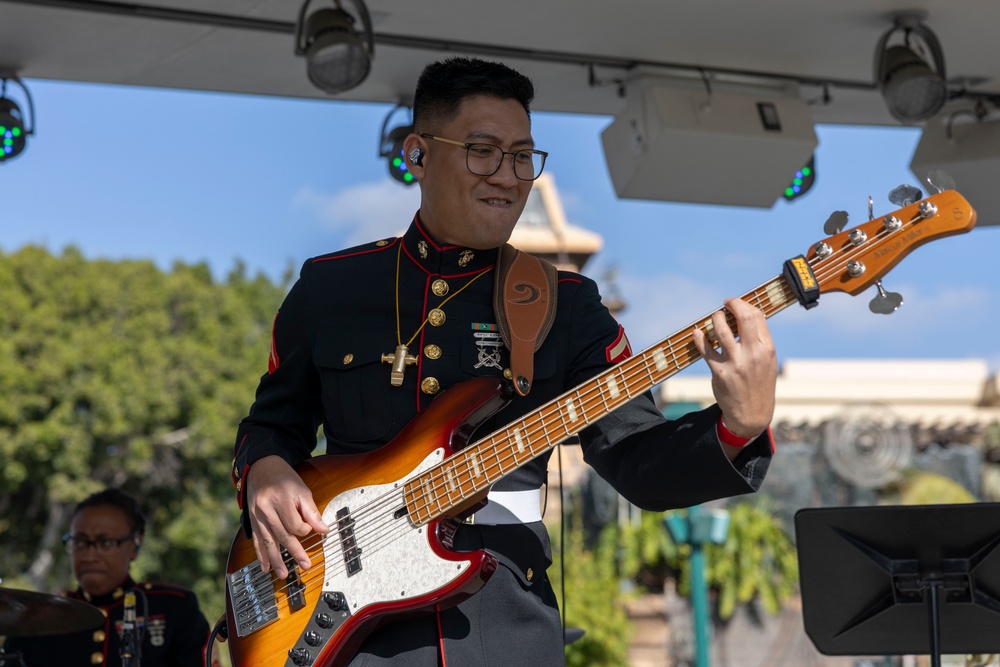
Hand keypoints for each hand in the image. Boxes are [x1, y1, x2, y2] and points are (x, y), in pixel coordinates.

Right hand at [246, 455, 328, 577]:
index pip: (294, 524)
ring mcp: (257, 516)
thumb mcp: (302, 490)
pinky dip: (261, 554)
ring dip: (275, 559)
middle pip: (282, 535)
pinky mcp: (252, 521)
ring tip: (283, 574)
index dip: (305, 529)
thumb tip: (324, 530)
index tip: (310, 529)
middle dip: (294, 552)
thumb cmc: (284, 479)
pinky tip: (265, 566)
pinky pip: (257, 540)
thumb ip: (311, 512)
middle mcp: (267, 509)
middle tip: (305, 565)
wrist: (262, 468)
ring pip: (268, 541)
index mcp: (281, 500)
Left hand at [691, 297, 776, 440]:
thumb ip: (758, 340)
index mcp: (767, 349)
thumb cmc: (759, 382)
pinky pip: (706, 350)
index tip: (736, 303)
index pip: (757, 316)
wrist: (752, 413)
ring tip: (714, 319)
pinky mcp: (720, 372)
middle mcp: (753, 354)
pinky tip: (697, 333)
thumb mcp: (767, 360)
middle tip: (725, 304)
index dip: (744, 305)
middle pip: (743, 317)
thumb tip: (744, 315)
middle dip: (732, 305)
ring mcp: (736, 363)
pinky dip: (699, 338)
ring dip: (715, 319)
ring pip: (721, 330)